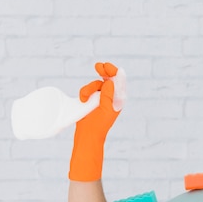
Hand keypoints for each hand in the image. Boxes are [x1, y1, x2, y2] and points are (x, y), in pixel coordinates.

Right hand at [69, 62, 120, 181]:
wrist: (88, 135)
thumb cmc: (98, 125)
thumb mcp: (105, 110)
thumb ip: (108, 96)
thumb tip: (110, 82)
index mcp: (118, 101)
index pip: (119, 82)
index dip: (114, 72)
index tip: (107, 66)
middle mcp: (111, 98)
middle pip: (110, 79)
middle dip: (104, 71)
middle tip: (98, 66)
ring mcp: (101, 99)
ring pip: (96, 84)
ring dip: (89, 88)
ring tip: (84, 98)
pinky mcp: (92, 100)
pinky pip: (89, 90)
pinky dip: (85, 92)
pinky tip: (83, 99)